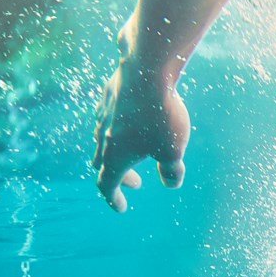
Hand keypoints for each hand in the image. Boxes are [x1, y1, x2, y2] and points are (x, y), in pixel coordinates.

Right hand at [90, 23, 189, 212]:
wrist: (147, 68)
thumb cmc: (160, 115)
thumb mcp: (173, 149)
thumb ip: (171, 171)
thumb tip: (171, 183)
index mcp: (114, 157)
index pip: (107, 185)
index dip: (113, 199)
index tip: (122, 207)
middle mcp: (102, 137)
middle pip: (103, 163)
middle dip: (119, 176)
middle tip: (136, 182)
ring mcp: (103, 114)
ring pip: (102, 138)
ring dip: (116, 150)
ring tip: (133, 150)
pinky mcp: (109, 93)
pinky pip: (108, 115)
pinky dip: (117, 126)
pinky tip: (130, 119)